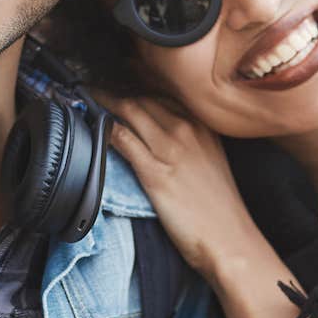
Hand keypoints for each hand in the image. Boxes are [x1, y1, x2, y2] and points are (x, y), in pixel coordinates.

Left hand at [95, 93, 263, 278]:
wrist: (230, 240)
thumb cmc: (219, 207)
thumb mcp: (211, 159)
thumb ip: (190, 139)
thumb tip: (161, 130)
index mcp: (203, 125)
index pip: (163, 91)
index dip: (136, 81)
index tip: (118, 77)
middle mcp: (187, 129)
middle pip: (142, 95)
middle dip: (115, 87)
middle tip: (94, 86)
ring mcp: (171, 148)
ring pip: (129, 109)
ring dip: (103, 100)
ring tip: (86, 97)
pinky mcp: (155, 172)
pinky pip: (121, 138)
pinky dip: (104, 127)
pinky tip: (93, 125)